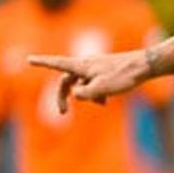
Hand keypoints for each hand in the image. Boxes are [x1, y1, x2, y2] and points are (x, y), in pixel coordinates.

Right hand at [27, 49, 151, 110]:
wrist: (144, 66)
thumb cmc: (123, 76)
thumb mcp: (102, 88)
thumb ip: (85, 93)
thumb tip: (75, 95)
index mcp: (82, 66)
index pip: (57, 63)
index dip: (42, 63)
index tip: (29, 59)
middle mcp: (86, 65)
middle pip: (66, 81)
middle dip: (63, 96)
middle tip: (62, 113)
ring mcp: (95, 69)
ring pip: (81, 84)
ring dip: (86, 96)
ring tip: (102, 102)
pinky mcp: (104, 73)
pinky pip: (93, 85)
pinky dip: (96, 94)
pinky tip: (106, 100)